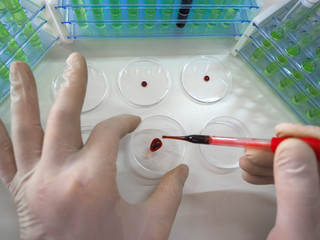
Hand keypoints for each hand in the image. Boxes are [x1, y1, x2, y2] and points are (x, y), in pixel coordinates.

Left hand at [0, 53, 188, 239]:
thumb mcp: (150, 227)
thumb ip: (169, 194)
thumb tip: (181, 170)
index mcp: (91, 180)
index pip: (108, 133)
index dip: (123, 123)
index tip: (131, 123)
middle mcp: (57, 174)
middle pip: (64, 116)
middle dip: (73, 85)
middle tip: (76, 61)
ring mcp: (33, 182)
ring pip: (25, 129)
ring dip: (23, 96)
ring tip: (18, 67)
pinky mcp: (20, 193)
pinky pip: (2, 160)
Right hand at [240, 123, 319, 238]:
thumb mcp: (297, 231)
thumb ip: (300, 189)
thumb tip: (292, 148)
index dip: (309, 138)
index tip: (280, 134)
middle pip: (315, 159)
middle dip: (280, 152)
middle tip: (252, 152)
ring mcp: (318, 203)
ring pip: (302, 168)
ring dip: (272, 162)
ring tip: (246, 164)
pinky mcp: (310, 207)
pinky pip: (294, 181)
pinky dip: (272, 174)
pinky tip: (254, 175)